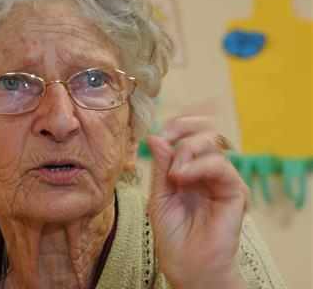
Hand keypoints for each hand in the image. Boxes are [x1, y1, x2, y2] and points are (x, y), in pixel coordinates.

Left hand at [146, 116, 248, 288]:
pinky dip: (200, 165)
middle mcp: (206, 173)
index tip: (164, 129)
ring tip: (174, 174)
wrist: (186, 263)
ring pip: (211, 145)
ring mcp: (221, 180)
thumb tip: (155, 137)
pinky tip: (182, 176)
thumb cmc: (172, 234)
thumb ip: (160, 166)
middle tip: (167, 144)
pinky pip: (221, 165)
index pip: (189, 138)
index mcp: (188, 171)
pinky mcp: (235, 190)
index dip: (180, 126)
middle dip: (182, 134)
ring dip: (187, 151)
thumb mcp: (159, 195)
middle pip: (202, 135)